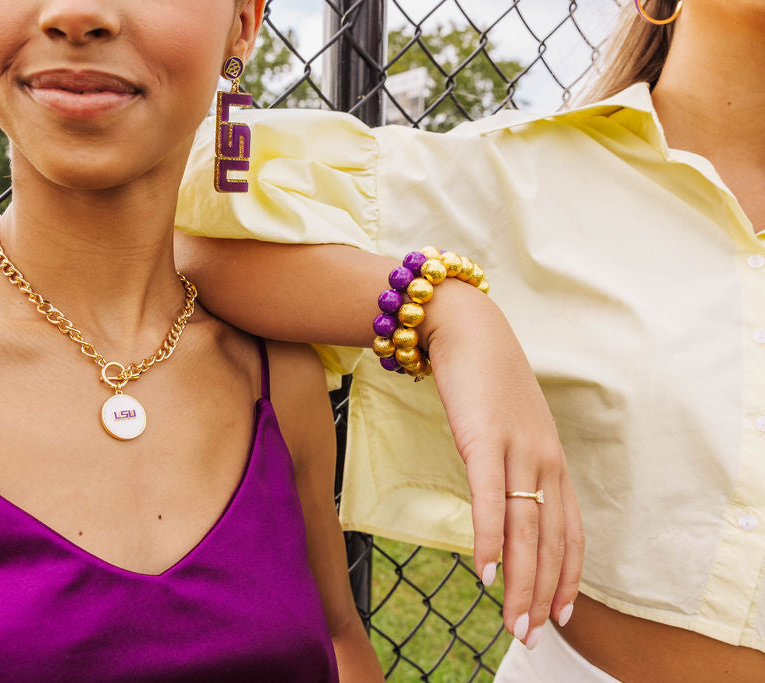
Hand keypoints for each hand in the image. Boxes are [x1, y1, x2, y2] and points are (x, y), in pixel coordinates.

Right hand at [421, 280, 583, 649]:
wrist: (466, 328)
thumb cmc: (483, 379)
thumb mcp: (508, 427)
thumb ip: (511, 464)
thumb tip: (501, 502)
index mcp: (551, 459)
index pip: (570, 530)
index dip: (566, 575)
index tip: (560, 613)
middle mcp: (545, 459)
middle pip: (551, 540)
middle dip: (543, 593)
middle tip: (530, 636)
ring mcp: (517, 448)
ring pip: (525, 529)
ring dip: (521, 582)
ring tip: (513, 622)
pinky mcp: (484, 438)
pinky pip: (489, 498)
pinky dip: (489, 539)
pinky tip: (484, 571)